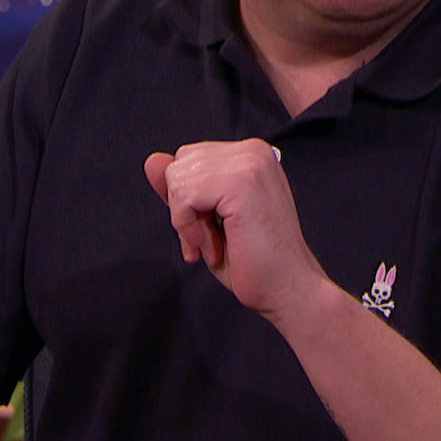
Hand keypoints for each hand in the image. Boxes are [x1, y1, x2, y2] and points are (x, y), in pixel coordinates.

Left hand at [143, 139, 328, 321]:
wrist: (288, 289)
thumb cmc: (253, 261)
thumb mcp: (204, 220)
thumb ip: (180, 190)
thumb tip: (152, 160)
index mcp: (250, 155)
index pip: (187, 159)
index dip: (186, 201)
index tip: (205, 232)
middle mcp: (252, 151)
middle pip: (179, 165)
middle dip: (184, 209)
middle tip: (210, 241)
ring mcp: (249, 163)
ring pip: (178, 179)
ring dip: (187, 222)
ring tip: (214, 245)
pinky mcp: (242, 182)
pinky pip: (184, 195)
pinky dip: (187, 227)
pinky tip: (212, 247)